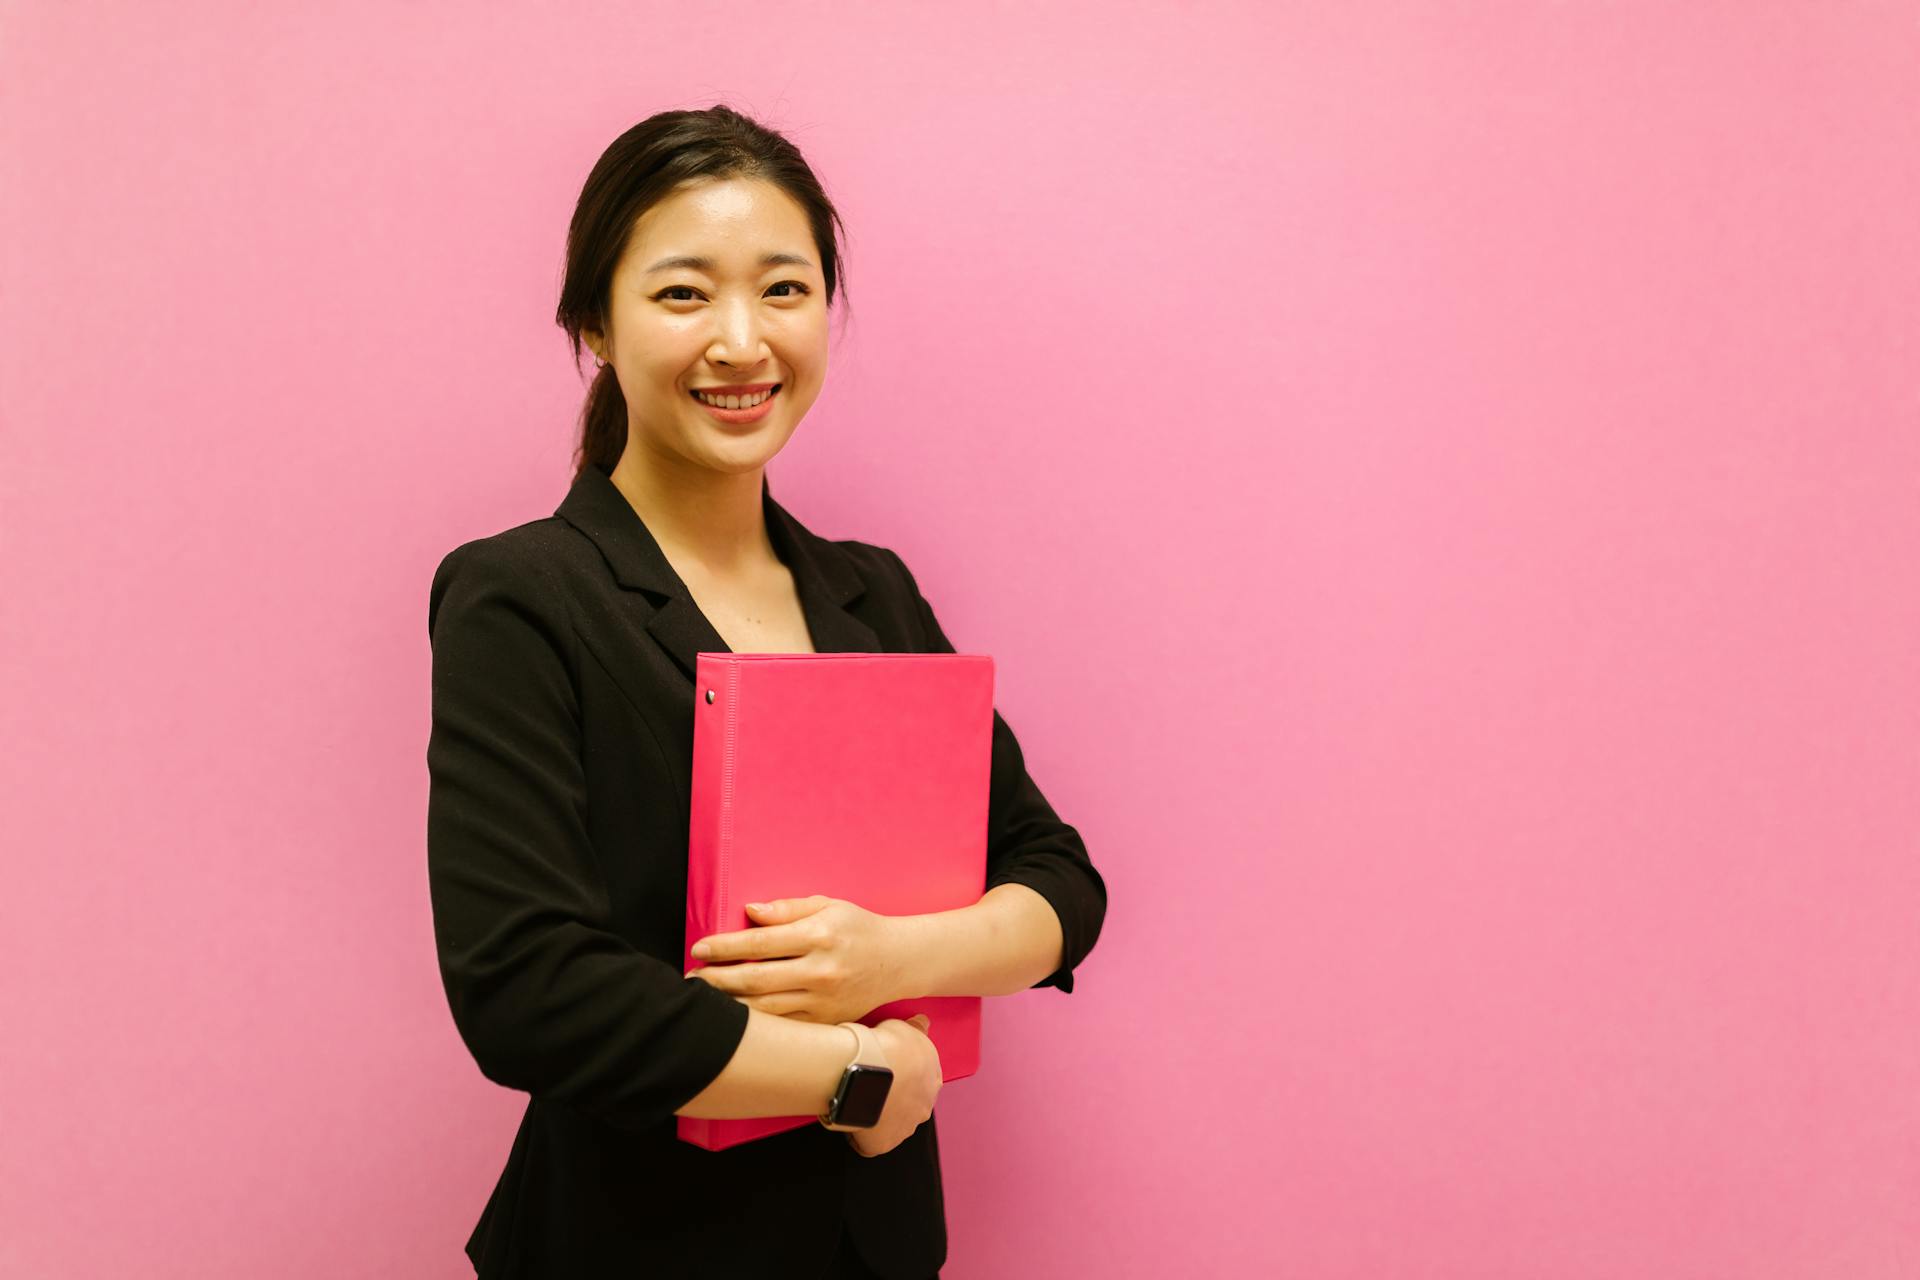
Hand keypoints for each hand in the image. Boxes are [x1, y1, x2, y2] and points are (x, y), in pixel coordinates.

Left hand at [686, 895, 906, 1025]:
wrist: (899, 961)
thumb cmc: (859, 928)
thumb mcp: (828, 905)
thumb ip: (787, 908)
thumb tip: (750, 911)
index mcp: (818, 935)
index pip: (760, 943)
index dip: (725, 947)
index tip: (700, 948)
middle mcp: (820, 970)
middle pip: (755, 979)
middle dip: (716, 980)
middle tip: (690, 979)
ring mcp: (823, 1001)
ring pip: (765, 1009)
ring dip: (730, 1005)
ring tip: (704, 1000)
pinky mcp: (826, 1021)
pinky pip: (784, 1027)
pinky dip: (757, 1024)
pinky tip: (736, 1019)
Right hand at [847, 1014, 941, 1158]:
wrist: (868, 1069)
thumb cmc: (888, 1045)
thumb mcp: (906, 1028)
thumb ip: (915, 1030)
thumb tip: (924, 1022)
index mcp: (932, 1080)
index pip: (922, 1082)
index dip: (904, 1076)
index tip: (888, 1070)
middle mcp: (924, 1107)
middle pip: (910, 1106)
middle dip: (894, 1099)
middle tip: (870, 1084)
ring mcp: (904, 1128)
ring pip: (892, 1125)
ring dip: (878, 1116)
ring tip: (856, 1099)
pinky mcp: (883, 1144)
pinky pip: (870, 1143)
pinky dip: (860, 1134)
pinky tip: (848, 1117)